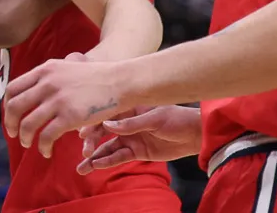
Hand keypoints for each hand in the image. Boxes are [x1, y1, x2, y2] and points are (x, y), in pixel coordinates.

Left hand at [2, 55, 133, 157]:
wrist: (120, 81)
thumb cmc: (96, 77)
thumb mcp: (66, 68)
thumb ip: (48, 77)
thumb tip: (32, 91)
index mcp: (44, 70)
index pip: (13, 88)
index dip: (7, 105)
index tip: (10, 116)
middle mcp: (47, 83)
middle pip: (15, 106)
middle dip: (10, 123)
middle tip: (13, 133)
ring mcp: (58, 100)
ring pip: (28, 124)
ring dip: (24, 137)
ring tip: (28, 144)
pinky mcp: (70, 117)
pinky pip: (47, 136)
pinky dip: (43, 146)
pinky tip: (46, 151)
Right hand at [77, 105, 201, 172]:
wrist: (195, 134)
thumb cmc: (176, 118)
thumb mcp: (154, 118)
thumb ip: (131, 123)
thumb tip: (107, 125)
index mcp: (127, 108)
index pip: (104, 115)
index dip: (91, 124)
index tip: (82, 134)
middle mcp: (124, 123)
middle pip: (102, 132)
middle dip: (91, 143)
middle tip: (85, 153)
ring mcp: (130, 138)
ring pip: (107, 148)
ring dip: (95, 157)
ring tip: (82, 167)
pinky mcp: (137, 152)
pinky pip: (119, 157)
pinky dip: (108, 162)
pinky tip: (97, 166)